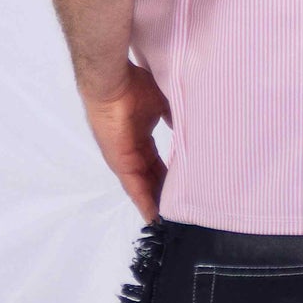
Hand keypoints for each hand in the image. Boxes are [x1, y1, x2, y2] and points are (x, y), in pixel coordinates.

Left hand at [81, 62, 171, 221]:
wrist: (114, 81)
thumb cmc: (135, 86)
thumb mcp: (162, 103)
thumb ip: (173, 117)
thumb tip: (188, 123)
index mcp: (139, 135)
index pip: (156, 162)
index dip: (168, 176)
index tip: (182, 188)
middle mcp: (130, 149)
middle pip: (150, 177)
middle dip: (164, 193)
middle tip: (181, 210)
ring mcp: (123, 158)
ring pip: (143, 186)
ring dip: (155, 203)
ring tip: (170, 220)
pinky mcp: (119, 163)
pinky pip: (134, 187)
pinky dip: (145, 202)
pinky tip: (155, 218)